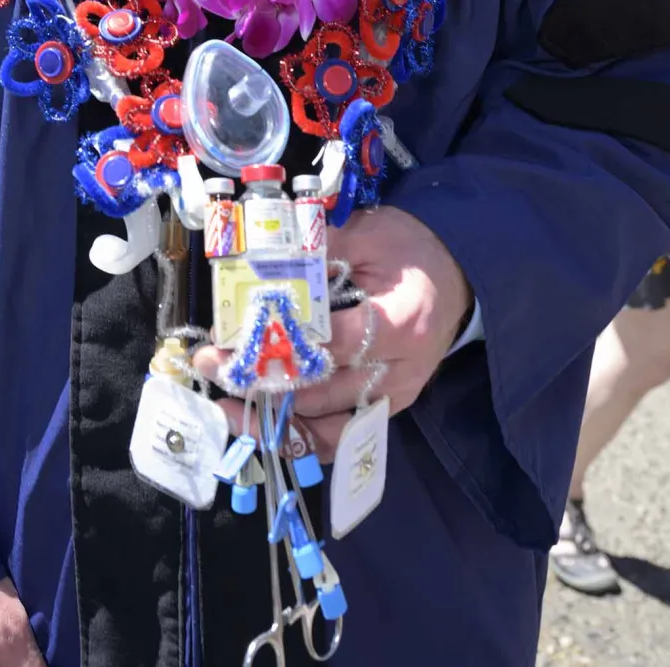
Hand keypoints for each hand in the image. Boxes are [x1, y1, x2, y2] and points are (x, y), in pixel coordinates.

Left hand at [195, 206, 471, 459]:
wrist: (459, 274)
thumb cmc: (412, 250)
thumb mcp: (370, 234)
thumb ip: (318, 249)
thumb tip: (259, 260)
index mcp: (400, 321)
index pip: (330, 346)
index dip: (274, 348)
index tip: (227, 341)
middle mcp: (401, 371)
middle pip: (322, 392)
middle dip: (259, 384)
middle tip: (210, 368)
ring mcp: (396, 397)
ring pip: (328, 427)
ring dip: (271, 420)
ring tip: (224, 406)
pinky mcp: (386, 408)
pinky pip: (339, 436)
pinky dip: (298, 435)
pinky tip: (260, 423)